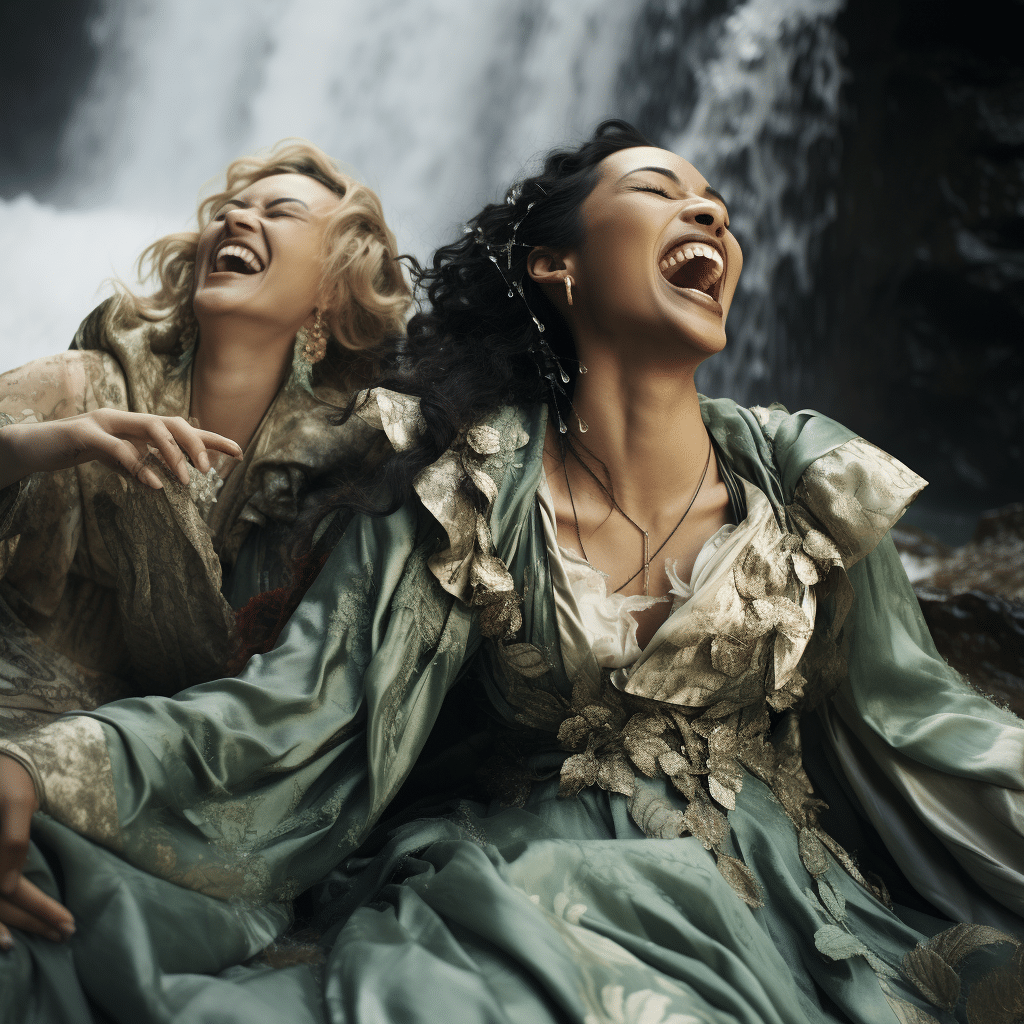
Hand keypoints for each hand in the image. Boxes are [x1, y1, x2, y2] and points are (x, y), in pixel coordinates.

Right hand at [0, 410, 243, 490]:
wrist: (35, 446)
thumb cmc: (80, 452)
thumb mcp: (118, 462)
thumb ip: (141, 467)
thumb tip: (166, 482)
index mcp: (138, 426)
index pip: (182, 429)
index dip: (212, 439)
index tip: (239, 452)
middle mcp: (127, 418)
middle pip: (172, 422)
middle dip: (197, 443)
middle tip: (210, 472)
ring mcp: (106, 421)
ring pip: (151, 427)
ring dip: (174, 454)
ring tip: (187, 481)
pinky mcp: (84, 434)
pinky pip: (118, 447)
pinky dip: (139, 464)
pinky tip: (154, 484)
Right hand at [0, 754, 72, 949]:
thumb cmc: (6, 779)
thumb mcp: (16, 800)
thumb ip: (12, 839)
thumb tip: (7, 887)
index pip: (12, 893)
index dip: (39, 910)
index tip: (68, 922)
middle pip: (1, 907)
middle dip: (33, 924)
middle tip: (65, 935)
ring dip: (18, 925)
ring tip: (49, 936)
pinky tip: (10, 936)